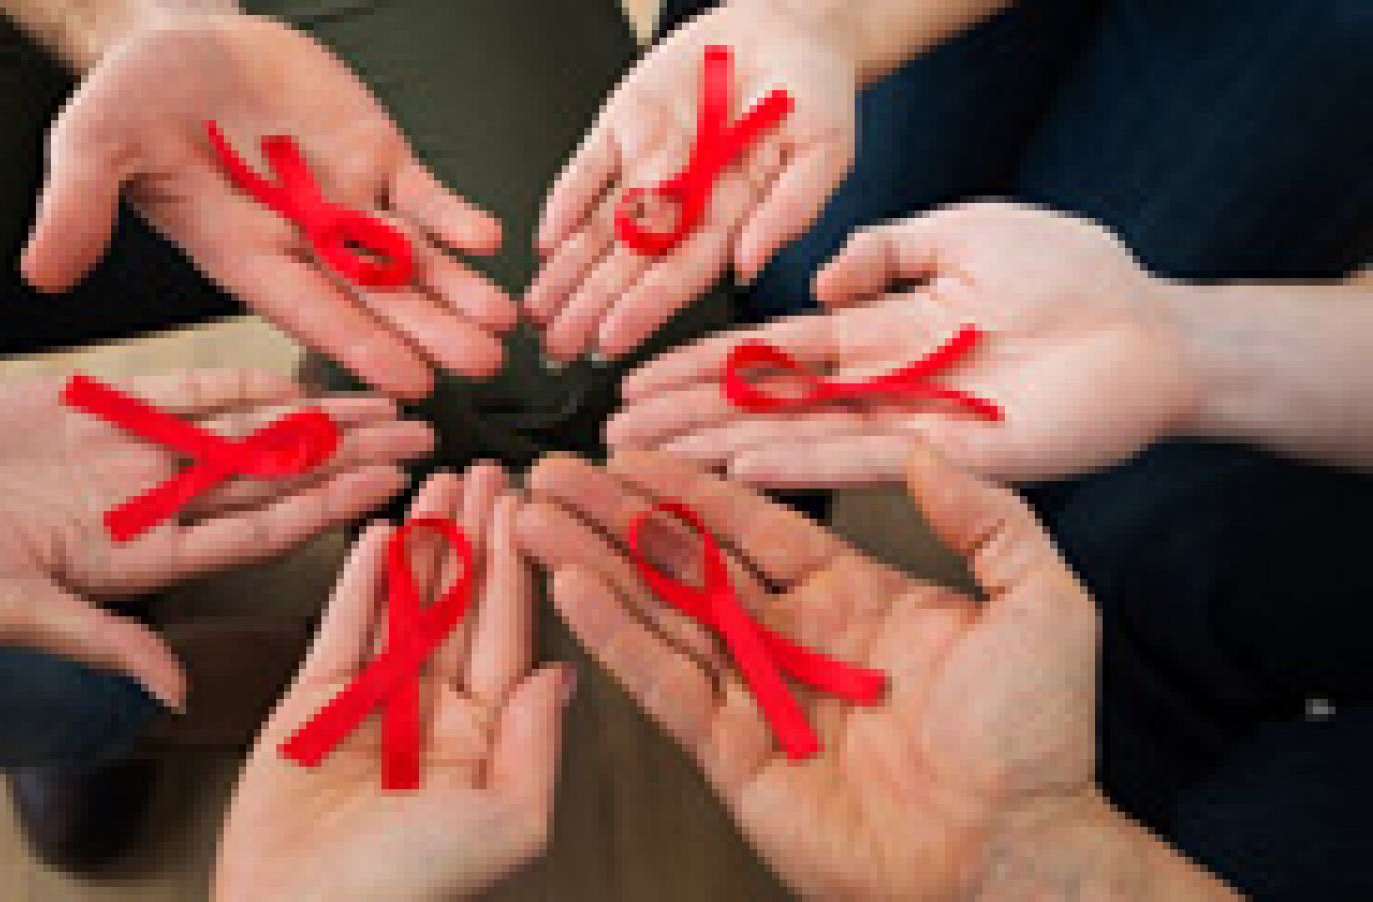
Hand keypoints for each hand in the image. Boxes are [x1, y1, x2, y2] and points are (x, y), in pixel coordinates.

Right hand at [0, 370, 431, 707]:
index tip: (390, 493)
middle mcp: (162, 504)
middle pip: (278, 478)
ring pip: (252, 429)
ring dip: (321, 415)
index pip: (262, 531)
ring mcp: (142, 453)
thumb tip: (173, 697)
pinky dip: (249, 380)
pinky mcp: (112, 404)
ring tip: (390, 401)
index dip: (327, 510)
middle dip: (351, 458)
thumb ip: (103, 642)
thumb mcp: (15, 612)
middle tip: (424, 439)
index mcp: (151, 557)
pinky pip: (195, 389)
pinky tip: (307, 374)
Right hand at [22, 11, 514, 398]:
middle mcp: (302, 243)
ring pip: (411, 259)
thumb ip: (78, 205)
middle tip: (482, 366)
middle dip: (428, 330)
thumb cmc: (131, 101)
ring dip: (457, 289)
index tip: (407, 381)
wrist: (182, 42)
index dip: (356, 342)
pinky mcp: (377, 159)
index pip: (306, 310)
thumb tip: (40, 273)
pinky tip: (489, 239)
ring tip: (504, 320)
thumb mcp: (94, 141)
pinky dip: (453, 216)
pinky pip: (423, 195)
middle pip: (374, 298)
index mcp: (241, 255)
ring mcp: (347, 204)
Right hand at [216, 465, 570, 901]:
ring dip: (423, 544)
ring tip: (437, 485)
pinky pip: (343, 629)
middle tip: (487, 472)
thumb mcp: (507, 823)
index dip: (519, 567)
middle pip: (461, 606)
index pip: (511, 634)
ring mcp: (375, 705)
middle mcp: (437, 715)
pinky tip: (380, 535)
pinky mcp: (313, 703)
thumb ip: (539, 743)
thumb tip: (565, 673)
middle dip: (475, 537)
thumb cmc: (409, 891)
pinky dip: (359, 582)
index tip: (529, 508)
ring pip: (406, 604)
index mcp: (489, 740)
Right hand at [514, 448, 1102, 896]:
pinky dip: (616, 636)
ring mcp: (759, 697)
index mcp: (854, 596)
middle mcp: (794, 640)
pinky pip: (665, 684)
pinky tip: (571, 588)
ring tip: (534, 519)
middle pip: (686, 561)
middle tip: (554, 475)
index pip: (751, 523)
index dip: (689, 484)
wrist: (1018, 856)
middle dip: (616, 516)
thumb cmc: (1040, 743)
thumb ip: (987, 519)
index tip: (632, 448)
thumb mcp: (1041, 603)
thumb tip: (927, 450)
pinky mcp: (734, 755)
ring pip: (659, 614)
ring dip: (595, 564)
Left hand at [525, 0, 857, 361]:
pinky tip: (545, 238)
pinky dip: (563, 201)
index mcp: (732, 218)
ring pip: (598, 229)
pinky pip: (586, 169)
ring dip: (565, 271)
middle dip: (590, 306)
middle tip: (557, 345)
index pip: (680, 274)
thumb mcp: (824, 151)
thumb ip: (790, 210)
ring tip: (536, 311)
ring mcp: (649, 166)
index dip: (645, 307)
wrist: (789, 25)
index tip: (613, 338)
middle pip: (628, 264)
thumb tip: (751, 263)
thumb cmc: (815, 93)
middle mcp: (683, 201)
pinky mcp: (623, 126)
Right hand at [608, 202, 1199, 484]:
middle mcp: (876, 385)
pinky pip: (854, 463)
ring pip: (790, 439)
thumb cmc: (1076, 275)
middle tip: (613, 435)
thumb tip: (820, 275)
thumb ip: (885, 249)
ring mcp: (904, 425)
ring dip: (716, 450)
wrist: (1155, 334)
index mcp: (876, 330)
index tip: (637, 374)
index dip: (697, 363)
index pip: (765, 349)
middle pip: (758, 405)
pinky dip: (795, 468)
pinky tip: (737, 471)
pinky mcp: (944, 460)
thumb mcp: (964, 233)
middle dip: (683, 419)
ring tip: (648, 462)